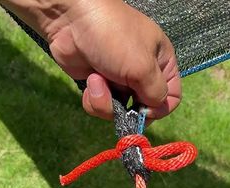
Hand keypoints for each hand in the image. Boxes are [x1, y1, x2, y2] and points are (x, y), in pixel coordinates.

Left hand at [0, 0, 180, 121]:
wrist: (71, 21)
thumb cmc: (113, 36)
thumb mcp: (143, 65)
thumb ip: (156, 93)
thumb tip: (153, 110)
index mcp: (161, 64)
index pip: (171, 98)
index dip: (159, 109)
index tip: (142, 109)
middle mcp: (142, 74)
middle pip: (141, 109)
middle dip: (126, 109)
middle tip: (115, 95)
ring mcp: (119, 81)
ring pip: (118, 112)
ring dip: (105, 102)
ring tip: (97, 80)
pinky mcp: (99, 85)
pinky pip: (100, 106)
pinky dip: (93, 98)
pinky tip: (89, 81)